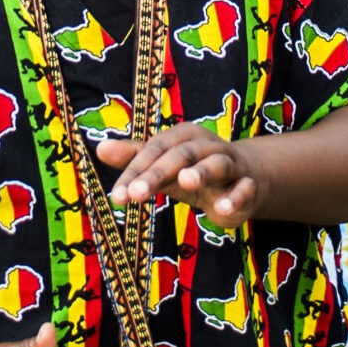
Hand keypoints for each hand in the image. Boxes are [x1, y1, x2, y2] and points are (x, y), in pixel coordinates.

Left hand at [100, 124, 261, 226]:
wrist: (245, 181)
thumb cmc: (194, 171)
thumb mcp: (163, 165)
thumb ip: (134, 157)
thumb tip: (99, 148)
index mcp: (182, 137)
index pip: (154, 152)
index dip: (134, 172)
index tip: (117, 196)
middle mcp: (206, 145)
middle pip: (181, 155)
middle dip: (158, 173)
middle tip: (137, 193)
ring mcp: (230, 164)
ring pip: (216, 164)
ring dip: (202, 172)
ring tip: (186, 182)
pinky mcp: (248, 186)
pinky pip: (244, 188)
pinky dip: (235, 197)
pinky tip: (222, 209)